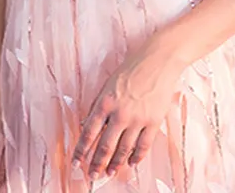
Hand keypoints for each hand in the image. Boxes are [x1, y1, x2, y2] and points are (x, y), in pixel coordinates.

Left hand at [72, 40, 184, 180]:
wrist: (159, 59)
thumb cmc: (133, 66)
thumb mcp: (109, 83)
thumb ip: (98, 103)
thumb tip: (88, 124)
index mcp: (106, 102)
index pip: (89, 132)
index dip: (81, 150)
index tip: (75, 163)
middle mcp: (120, 114)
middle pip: (105, 146)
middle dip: (97, 164)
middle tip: (92, 175)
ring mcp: (138, 119)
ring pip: (124, 150)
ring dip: (116, 164)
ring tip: (110, 173)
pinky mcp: (154, 122)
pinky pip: (144, 145)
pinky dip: (137, 157)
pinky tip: (132, 163)